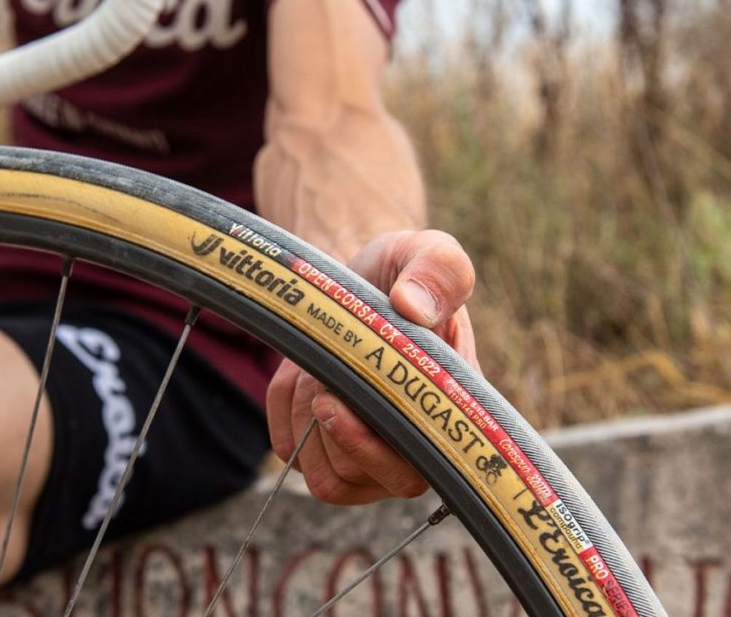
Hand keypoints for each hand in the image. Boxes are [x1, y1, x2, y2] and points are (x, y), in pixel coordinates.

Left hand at [266, 230, 477, 503]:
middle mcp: (412, 446)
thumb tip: (415, 307)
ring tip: (319, 364)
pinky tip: (303, 373)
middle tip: (322, 370)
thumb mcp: (428, 251)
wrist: (363, 277)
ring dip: (304, 414)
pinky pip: (291, 454)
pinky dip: (284, 411)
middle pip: (355, 480)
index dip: (368, 450)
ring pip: (321, 474)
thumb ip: (438, 268)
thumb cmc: (404, 270)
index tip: (331, 401)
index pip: (412, 471)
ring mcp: (369, 456)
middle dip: (325, 422)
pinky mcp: (327, 451)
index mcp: (447, 412)